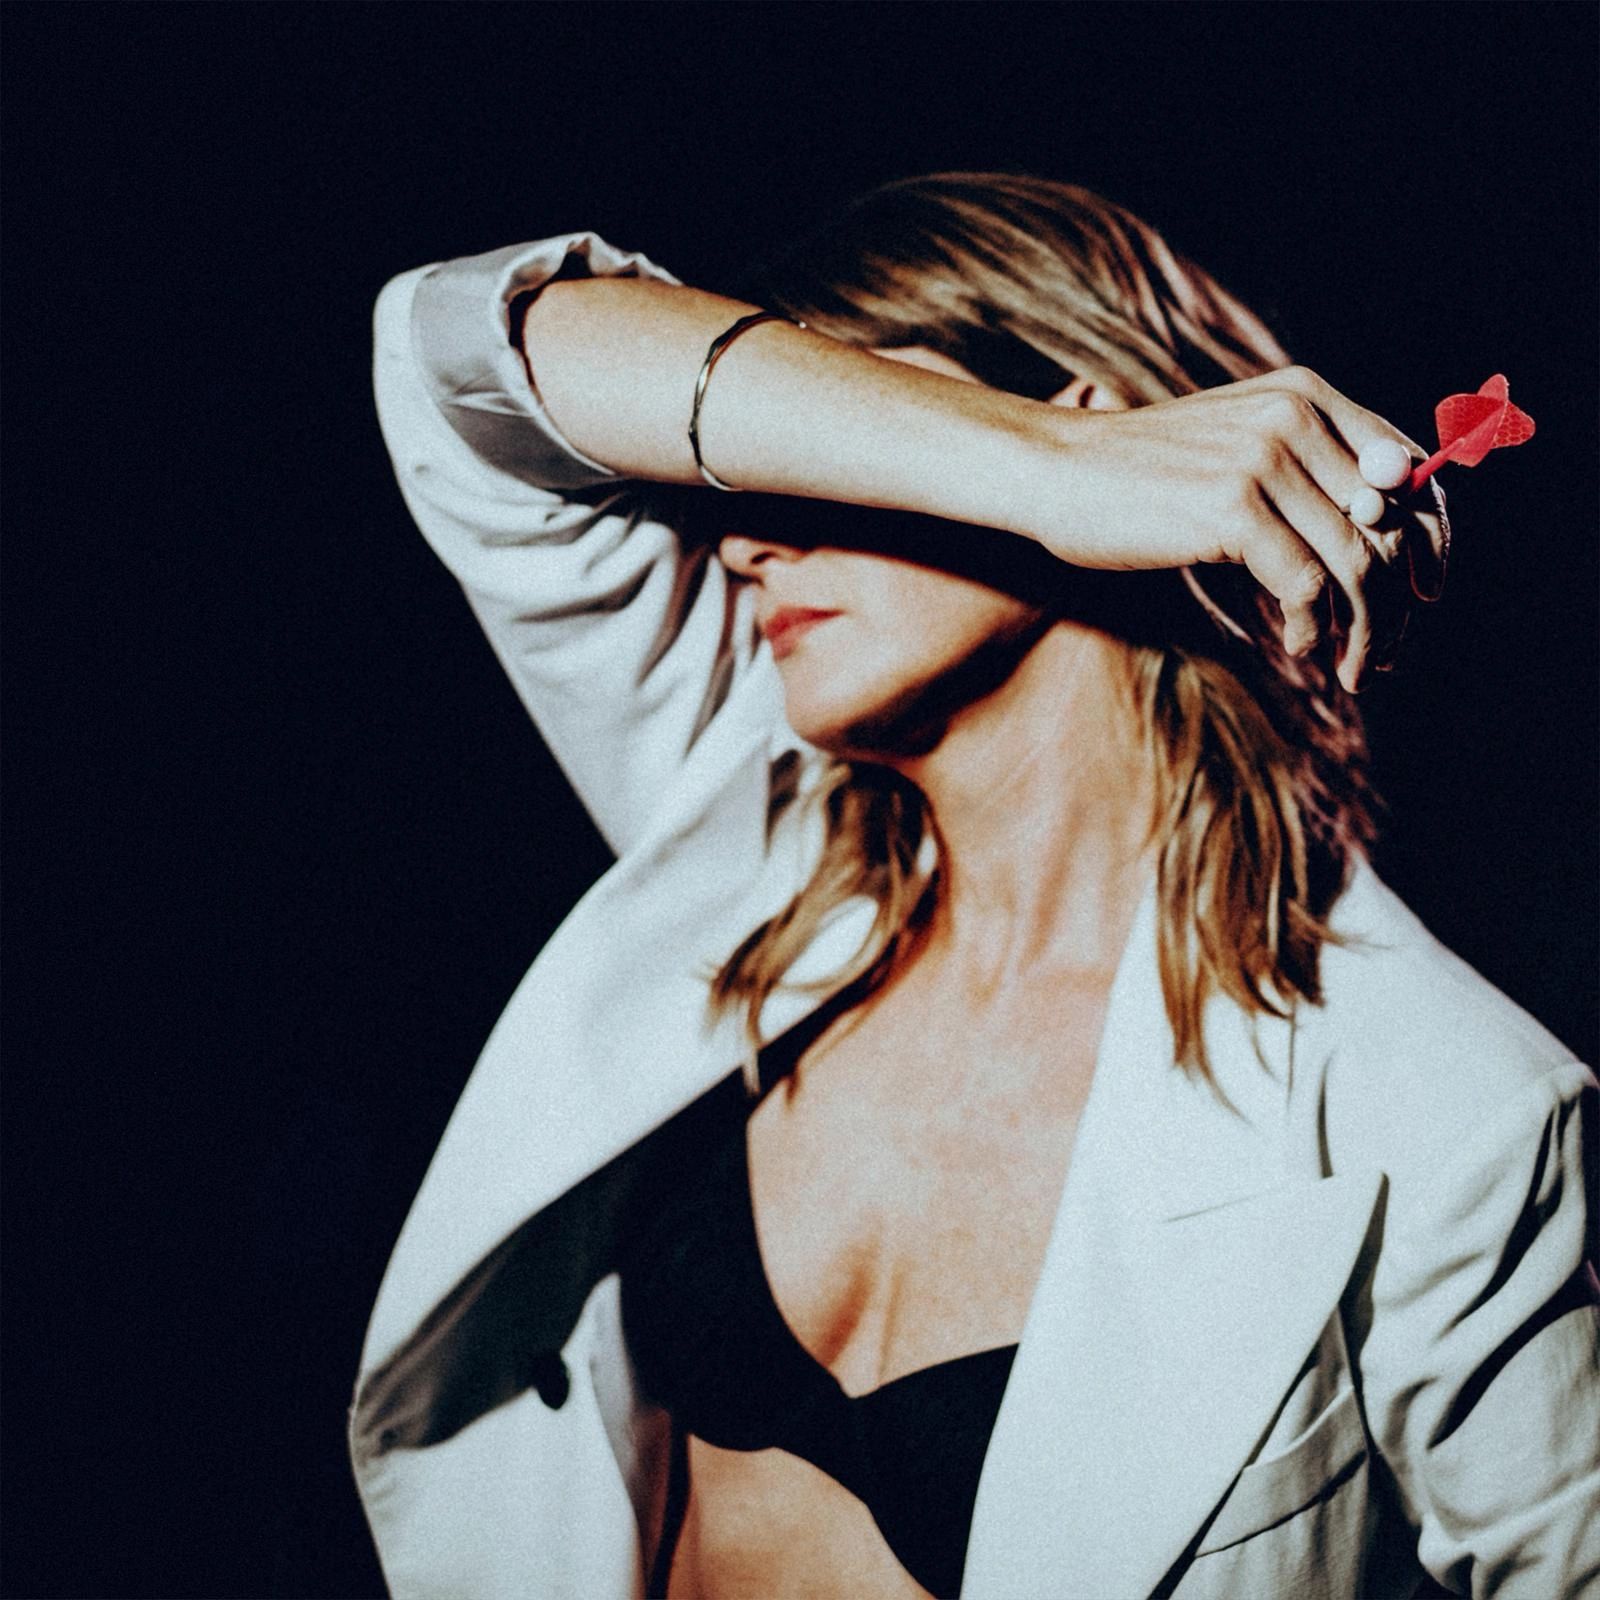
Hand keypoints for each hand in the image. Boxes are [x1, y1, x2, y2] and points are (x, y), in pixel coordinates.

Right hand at [1034, 366, 1445, 691]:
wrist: (1058, 471)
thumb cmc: (1141, 476)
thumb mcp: (1233, 451)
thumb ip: (1301, 473)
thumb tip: (1379, 540)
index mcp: (1306, 395)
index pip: (1409, 468)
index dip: (1431, 538)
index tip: (1423, 594)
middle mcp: (1297, 417)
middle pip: (1390, 525)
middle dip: (1397, 603)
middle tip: (1384, 653)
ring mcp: (1266, 460)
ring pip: (1357, 563)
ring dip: (1362, 631)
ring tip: (1350, 668)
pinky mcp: (1234, 508)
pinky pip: (1306, 585)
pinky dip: (1310, 627)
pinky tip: (1295, 646)